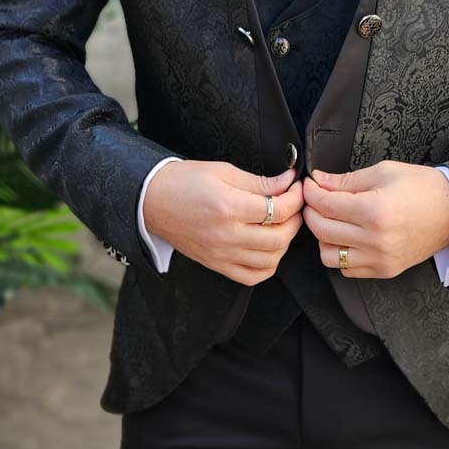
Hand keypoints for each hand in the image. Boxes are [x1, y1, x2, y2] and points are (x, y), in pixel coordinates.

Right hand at [143, 161, 303, 285]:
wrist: (151, 201)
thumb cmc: (184, 182)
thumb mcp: (223, 171)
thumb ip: (259, 181)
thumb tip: (288, 182)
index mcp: (228, 207)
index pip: (278, 210)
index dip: (296, 198)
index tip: (297, 189)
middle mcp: (226, 235)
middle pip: (279, 238)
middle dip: (295, 220)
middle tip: (294, 207)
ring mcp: (221, 254)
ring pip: (271, 260)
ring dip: (284, 243)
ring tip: (282, 226)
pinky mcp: (216, 265)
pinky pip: (252, 277)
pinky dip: (268, 266)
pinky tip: (268, 249)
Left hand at [303, 162, 448, 278]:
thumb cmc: (423, 188)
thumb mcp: (384, 172)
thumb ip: (347, 180)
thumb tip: (318, 181)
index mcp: (374, 211)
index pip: (325, 205)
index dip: (311, 193)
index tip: (310, 185)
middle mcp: (375, 239)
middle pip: (322, 230)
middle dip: (311, 212)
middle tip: (316, 201)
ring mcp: (380, 259)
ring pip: (329, 255)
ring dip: (324, 238)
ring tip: (332, 222)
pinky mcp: (385, 270)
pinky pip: (347, 270)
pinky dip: (341, 255)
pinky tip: (349, 239)